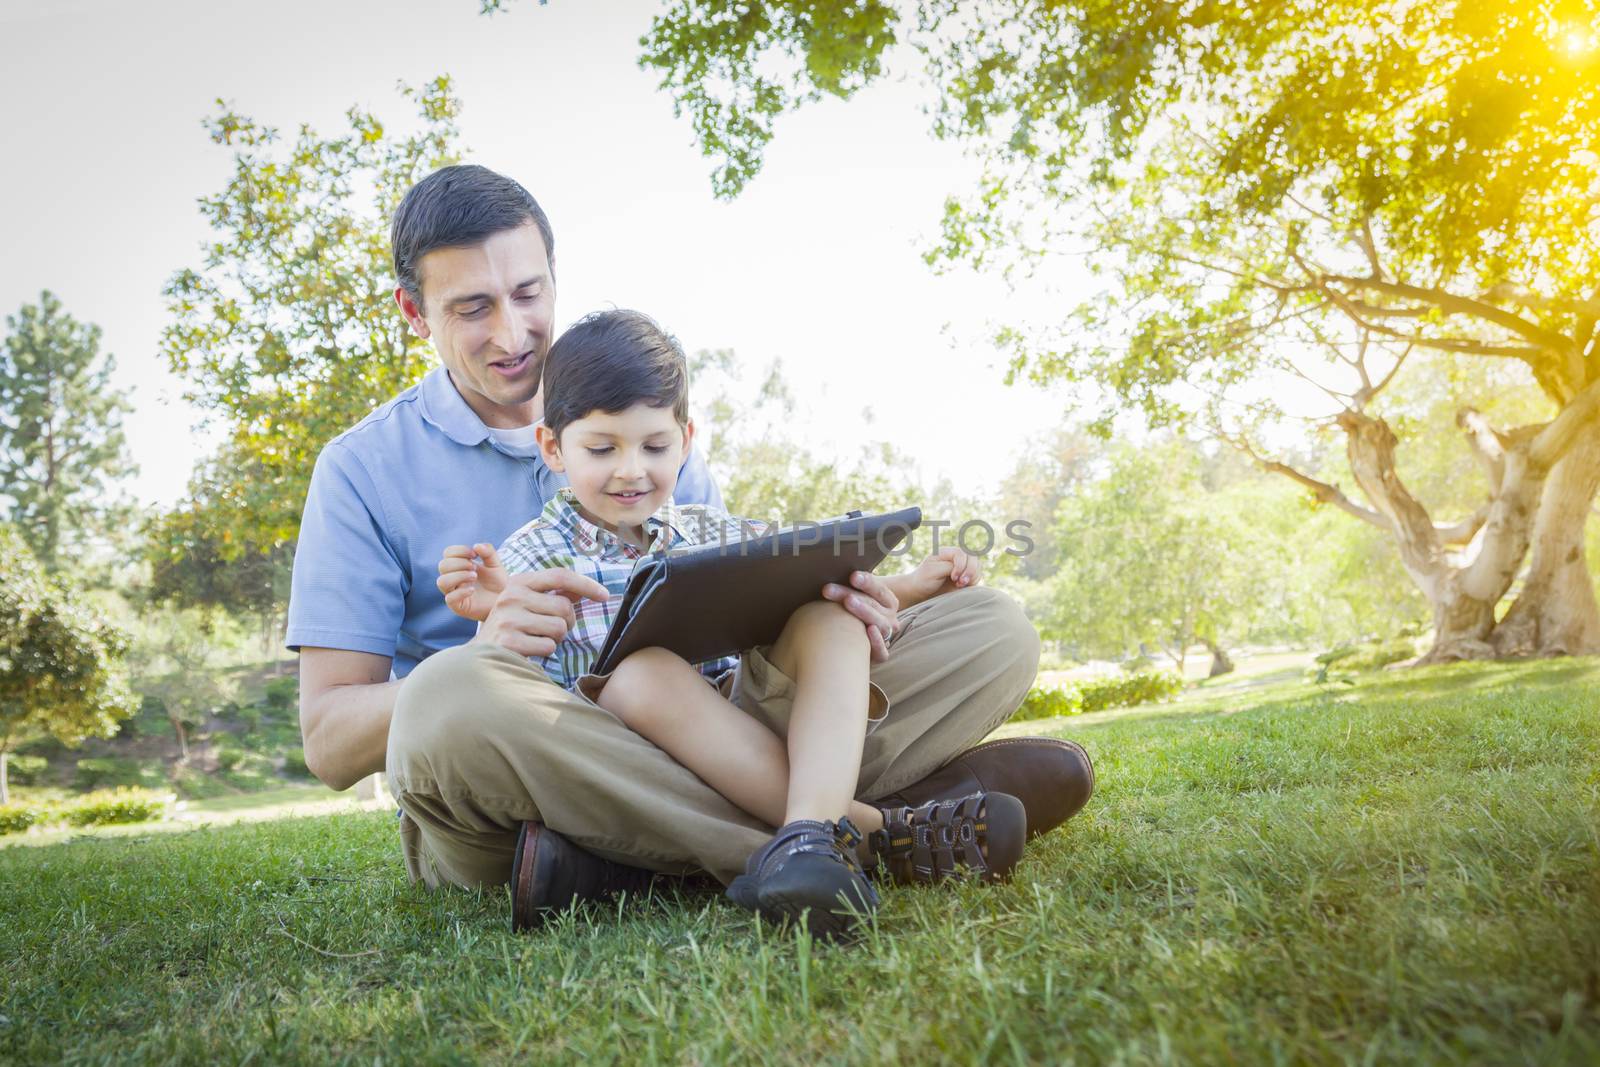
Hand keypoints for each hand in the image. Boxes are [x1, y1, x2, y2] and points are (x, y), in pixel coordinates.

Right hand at [437, 543, 509, 621]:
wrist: (506, 601)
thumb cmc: (498, 583)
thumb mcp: (496, 564)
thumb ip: (488, 552)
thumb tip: (476, 545)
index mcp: (459, 566)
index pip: (448, 553)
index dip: (459, 551)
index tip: (474, 554)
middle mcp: (454, 579)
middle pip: (442, 566)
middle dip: (459, 563)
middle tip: (474, 567)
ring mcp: (454, 593)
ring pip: (441, 581)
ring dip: (458, 575)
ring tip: (474, 576)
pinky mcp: (458, 606)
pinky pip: (449, 598)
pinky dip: (460, 592)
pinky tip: (473, 589)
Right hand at [472, 568, 610, 657]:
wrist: (479, 654)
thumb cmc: (510, 627)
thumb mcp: (526, 604)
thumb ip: (553, 595)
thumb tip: (582, 590)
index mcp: (519, 582)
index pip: (560, 576)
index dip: (586, 584)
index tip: (605, 595)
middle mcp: (512, 596)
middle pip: (564, 607)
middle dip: (567, 622)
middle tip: (552, 629)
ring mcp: (509, 618)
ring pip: (559, 628)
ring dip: (556, 638)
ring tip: (537, 638)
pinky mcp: (509, 641)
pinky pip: (549, 646)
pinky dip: (545, 651)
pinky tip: (530, 649)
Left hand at [821, 570, 898, 662]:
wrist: (865, 640)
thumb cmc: (855, 612)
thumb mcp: (858, 596)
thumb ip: (851, 585)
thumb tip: (829, 566)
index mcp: (888, 601)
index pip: (879, 589)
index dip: (867, 582)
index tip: (852, 576)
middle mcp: (891, 617)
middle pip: (872, 604)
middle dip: (848, 594)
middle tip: (827, 589)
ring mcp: (888, 636)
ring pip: (880, 624)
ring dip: (863, 612)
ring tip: (848, 602)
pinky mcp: (881, 654)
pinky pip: (883, 651)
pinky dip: (877, 642)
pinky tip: (868, 631)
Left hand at [907, 547, 981, 602]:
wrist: (921, 593)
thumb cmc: (924, 580)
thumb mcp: (933, 571)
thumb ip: (949, 567)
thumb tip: (963, 568)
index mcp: (946, 552)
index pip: (962, 553)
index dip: (961, 566)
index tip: (953, 578)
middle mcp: (955, 557)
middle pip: (972, 557)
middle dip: (970, 571)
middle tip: (961, 583)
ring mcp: (962, 566)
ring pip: (978, 565)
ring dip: (973, 576)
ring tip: (960, 585)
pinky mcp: (966, 576)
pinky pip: (978, 575)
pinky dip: (974, 581)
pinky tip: (963, 587)